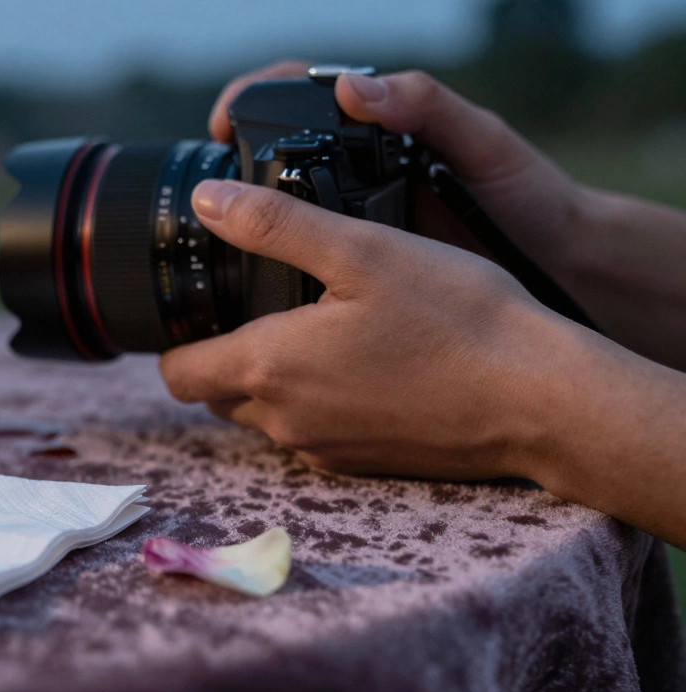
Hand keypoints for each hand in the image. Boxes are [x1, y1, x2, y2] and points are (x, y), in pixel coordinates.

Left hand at [159, 179, 564, 479]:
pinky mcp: (363, 465)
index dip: (179, 340)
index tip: (204, 305)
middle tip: (264, 302)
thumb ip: (274, 223)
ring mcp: (325, 451)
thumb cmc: (458, 320)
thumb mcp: (362, 250)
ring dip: (273, 377)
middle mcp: (285, 422)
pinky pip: (312, 432)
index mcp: (268, 369)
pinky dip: (318, 400)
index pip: (177, 374)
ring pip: (265, 414)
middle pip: (217, 393)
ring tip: (319, 324)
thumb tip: (206, 199)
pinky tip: (365, 362)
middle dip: (225, 353)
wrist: (540, 402)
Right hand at [209, 63, 585, 265]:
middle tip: (207, 173)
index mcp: (377, 127)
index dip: (249, 99)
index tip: (223, 122)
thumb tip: (349, 88)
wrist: (558, 268)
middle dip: (230, 158)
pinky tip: (251, 277)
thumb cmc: (525, 196)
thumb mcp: (481, 140)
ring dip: (241, 216)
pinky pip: (297, 260)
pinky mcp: (355, 267)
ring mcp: (351, 220)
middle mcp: (354, 170)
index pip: (295, 94)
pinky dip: (268, 265)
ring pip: (276, 212)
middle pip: (270, 153)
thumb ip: (425, 106)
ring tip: (215, 227)